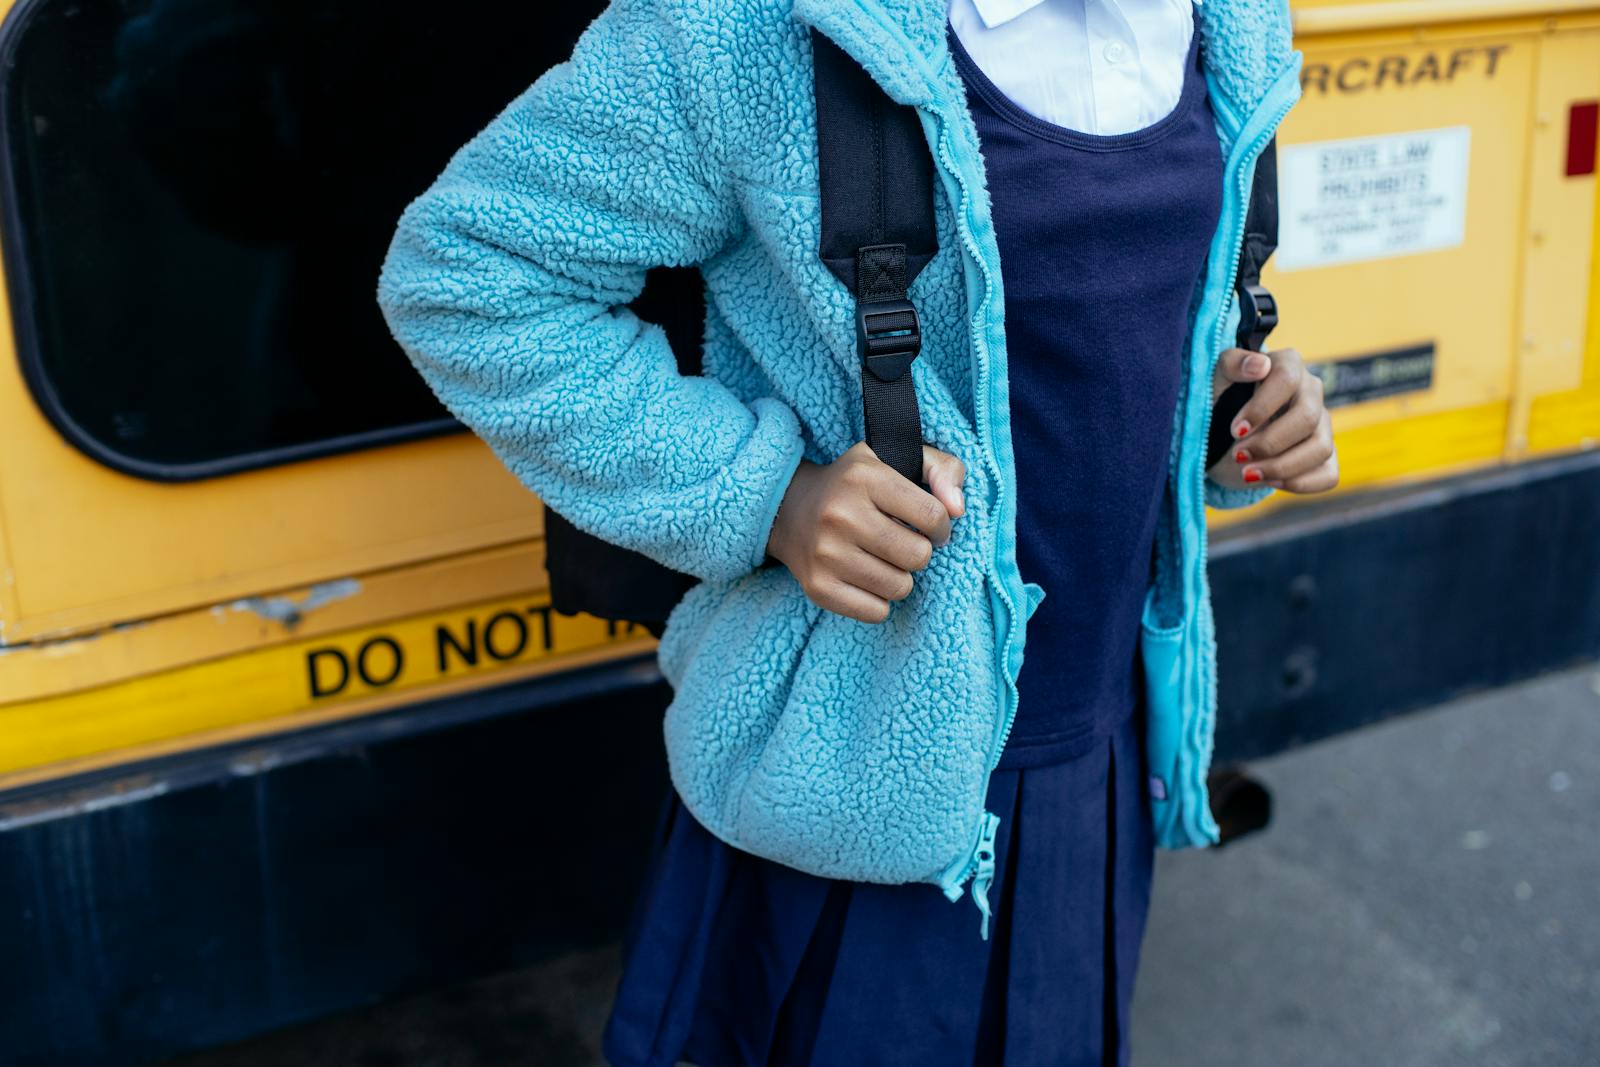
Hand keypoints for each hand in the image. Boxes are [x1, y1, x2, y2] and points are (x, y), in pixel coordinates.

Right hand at [766, 442, 966, 623]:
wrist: (788, 508)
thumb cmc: (856, 485)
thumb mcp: (896, 458)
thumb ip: (943, 470)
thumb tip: (957, 509)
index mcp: (864, 477)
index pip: (933, 516)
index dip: (941, 527)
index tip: (930, 527)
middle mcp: (841, 514)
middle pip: (918, 556)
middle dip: (919, 552)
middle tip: (904, 543)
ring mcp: (826, 554)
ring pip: (899, 587)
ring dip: (900, 577)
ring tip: (884, 560)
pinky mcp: (817, 587)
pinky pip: (876, 612)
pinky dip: (879, 600)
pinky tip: (867, 578)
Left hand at [1207, 346, 1338, 494]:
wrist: (1219, 434)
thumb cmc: (1219, 400)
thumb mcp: (1214, 379)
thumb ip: (1232, 364)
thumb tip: (1260, 366)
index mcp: (1287, 365)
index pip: (1287, 378)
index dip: (1262, 407)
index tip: (1235, 430)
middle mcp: (1311, 393)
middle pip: (1307, 417)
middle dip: (1269, 443)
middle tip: (1238, 455)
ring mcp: (1322, 425)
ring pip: (1321, 448)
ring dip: (1281, 467)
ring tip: (1248, 474)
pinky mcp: (1324, 456)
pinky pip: (1328, 475)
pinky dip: (1299, 483)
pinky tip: (1270, 481)